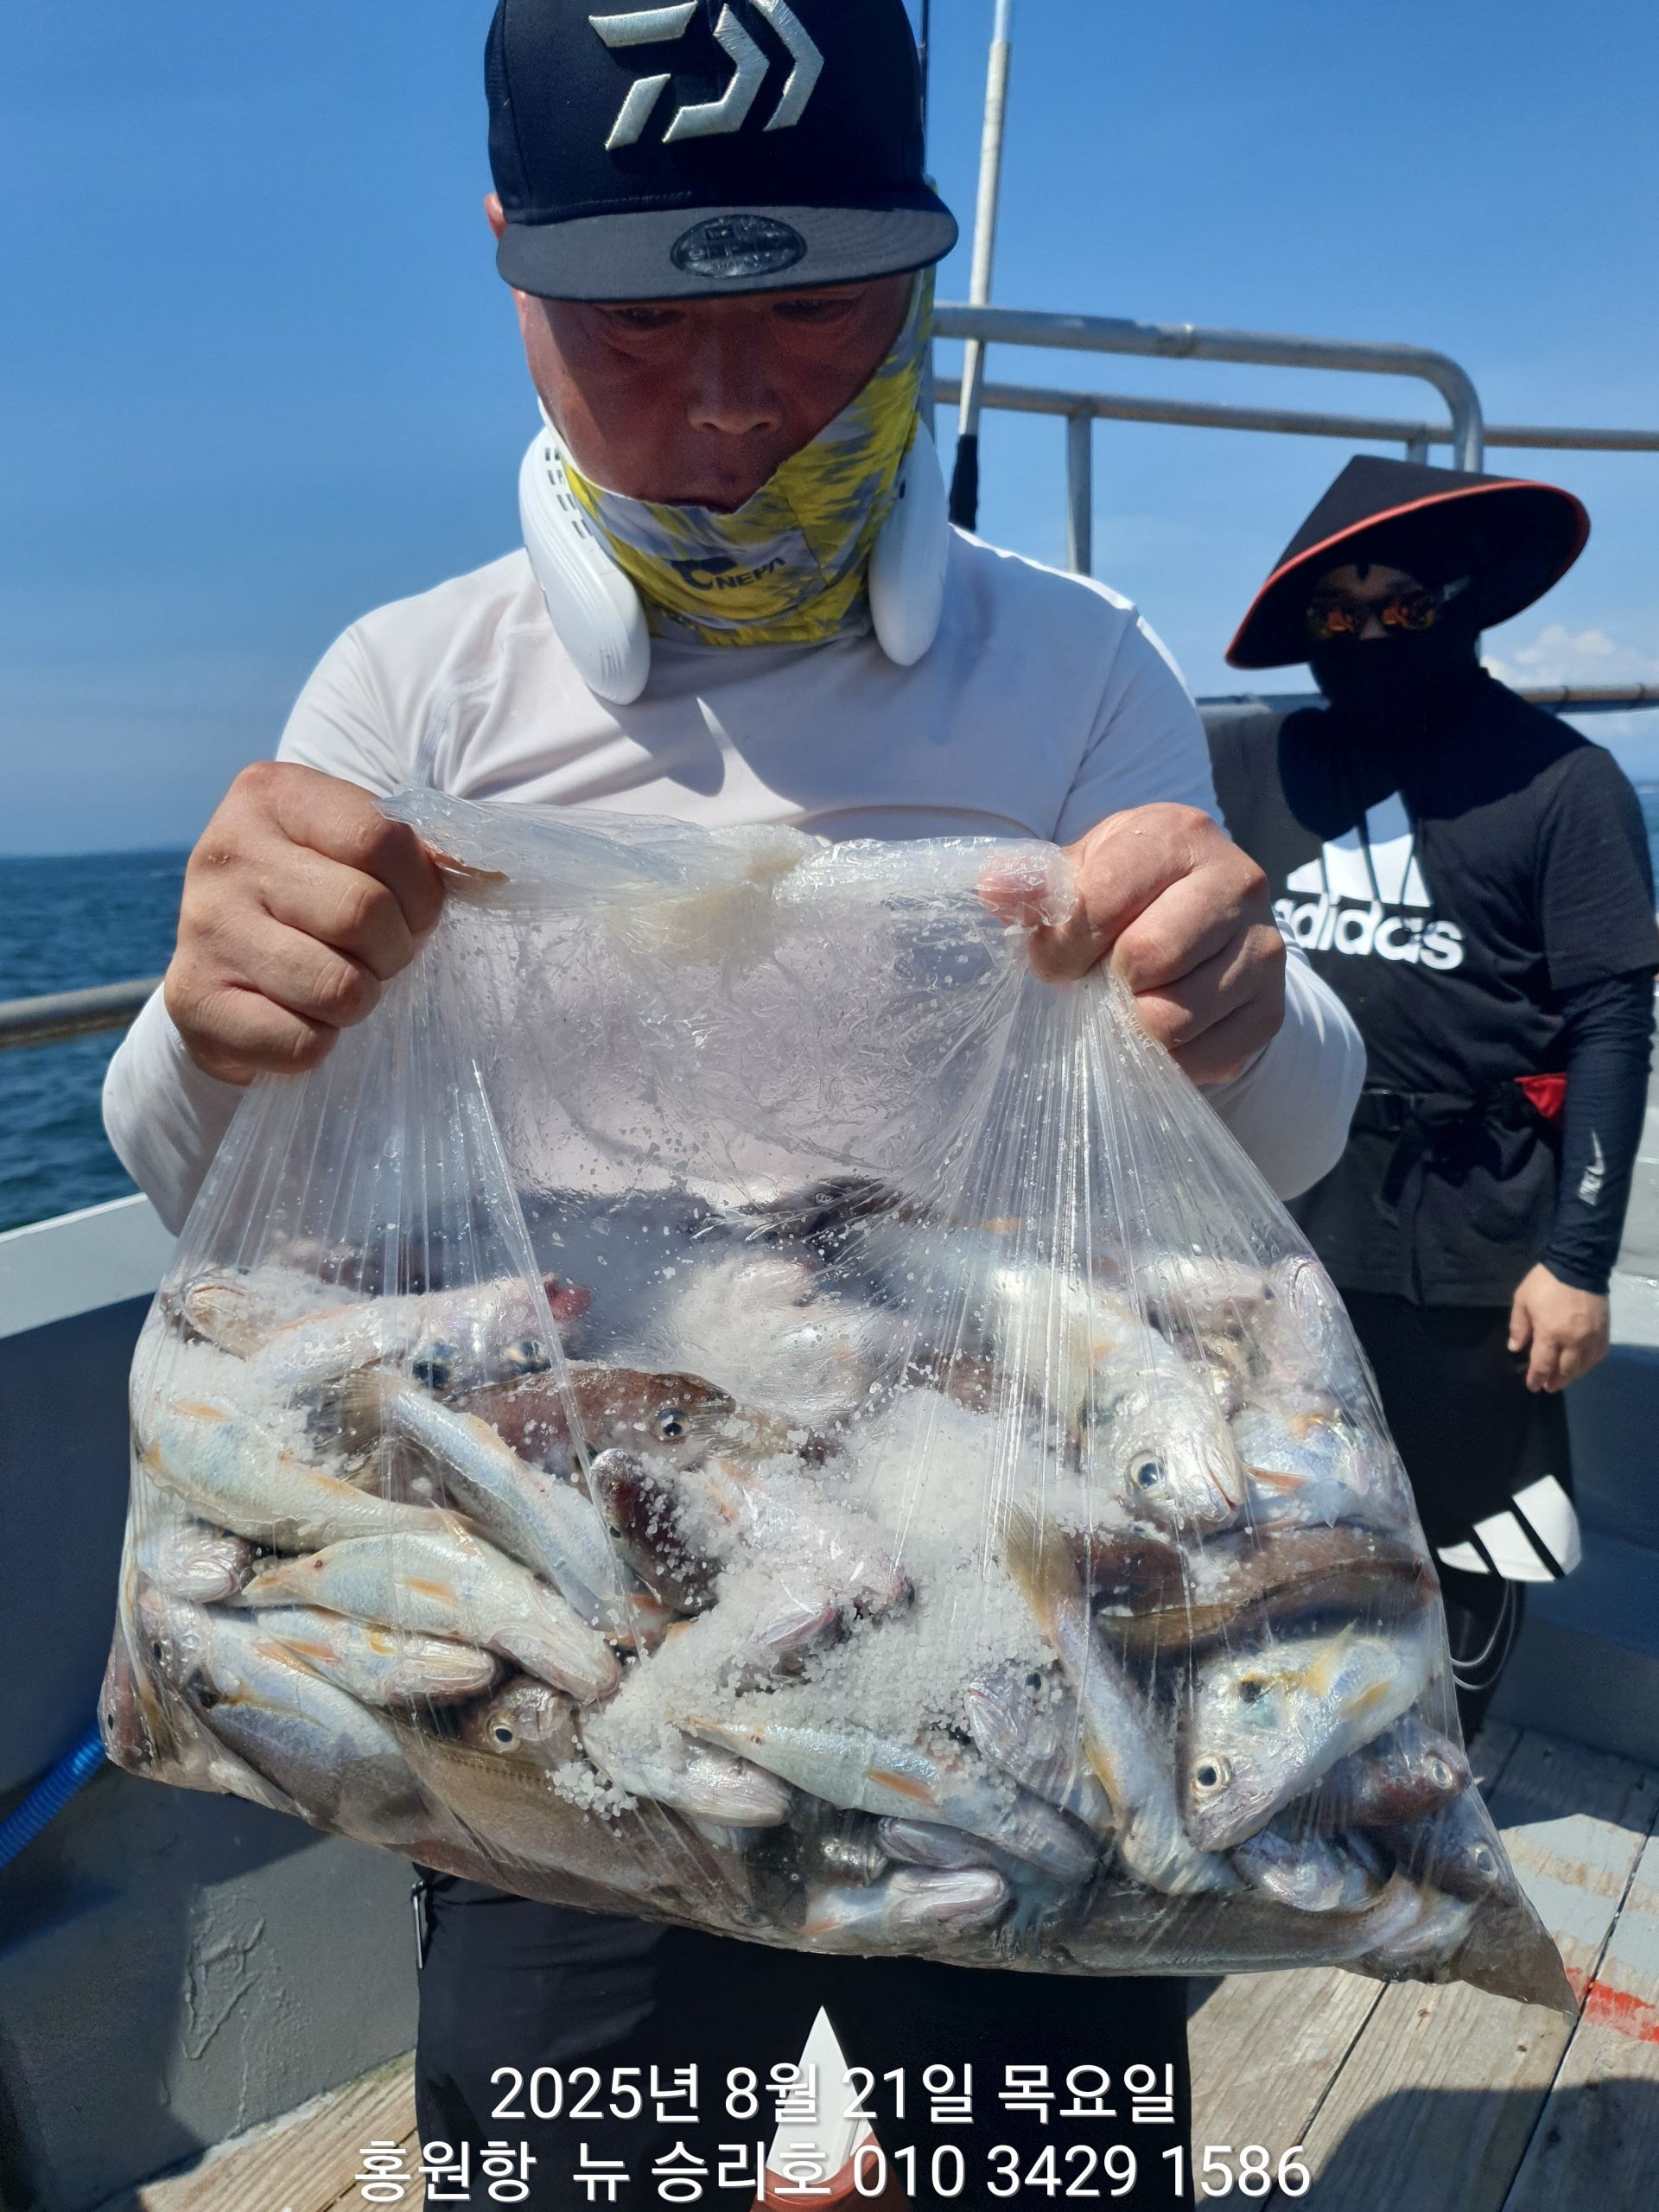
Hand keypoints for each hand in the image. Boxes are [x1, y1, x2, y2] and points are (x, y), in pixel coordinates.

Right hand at [165, 762, 445, 1083]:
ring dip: (360, 1001)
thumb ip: (417, 852)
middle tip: (377, 957)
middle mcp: (225, 851)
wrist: (223, 970)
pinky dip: (319, 1044)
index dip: (422, 891)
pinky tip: (299, 1017)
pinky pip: (299, 1042)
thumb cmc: (313, 900)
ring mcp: (202, 926)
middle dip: (394, 950)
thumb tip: (491, 872)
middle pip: (363, 913)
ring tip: (340, 985)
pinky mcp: (193, 1000)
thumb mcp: (354, 853)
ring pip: (336, 986)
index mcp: (272, 794)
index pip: (382, 838)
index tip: (416, 913)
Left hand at [983, 804, 1286, 1082]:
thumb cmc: (1120, 897)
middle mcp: (1238, 881)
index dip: (1064, 943)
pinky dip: (1166, 1058)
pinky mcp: (1270, 1011)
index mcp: (1179, 834)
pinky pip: (1205, 1057)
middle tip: (1094, 981)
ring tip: (1128, 999)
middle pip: (1150, 957)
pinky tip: (1156, 1027)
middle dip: (1102, 982)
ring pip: (1177, 1017)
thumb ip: (1034, 885)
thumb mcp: (1076, 876)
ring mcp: (1264, 948)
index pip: (1106, 899)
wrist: (1192, 928)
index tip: (1054, 956)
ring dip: (1132, 1022)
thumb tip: (996, 887)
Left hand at [1508, 1263, 1609, 1391]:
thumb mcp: (1522, 1300)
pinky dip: (1589, 1364)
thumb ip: (1519, 1326)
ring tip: (1562, 1378)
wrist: (1578, 1264)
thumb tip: (1515, 1348)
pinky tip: (1581, 1364)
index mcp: (1549, 1332)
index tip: (1532, 1386)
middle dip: (1554, 1382)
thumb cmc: (1545, 1282)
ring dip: (1571, 1376)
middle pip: (1565, 1371)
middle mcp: (1573, 1340)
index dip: (1536, 1378)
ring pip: (1583, 1367)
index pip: (1542, 1365)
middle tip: (1547, 1386)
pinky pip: (1598, 1355)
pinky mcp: (1604, 1331)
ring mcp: (1591, 1337)